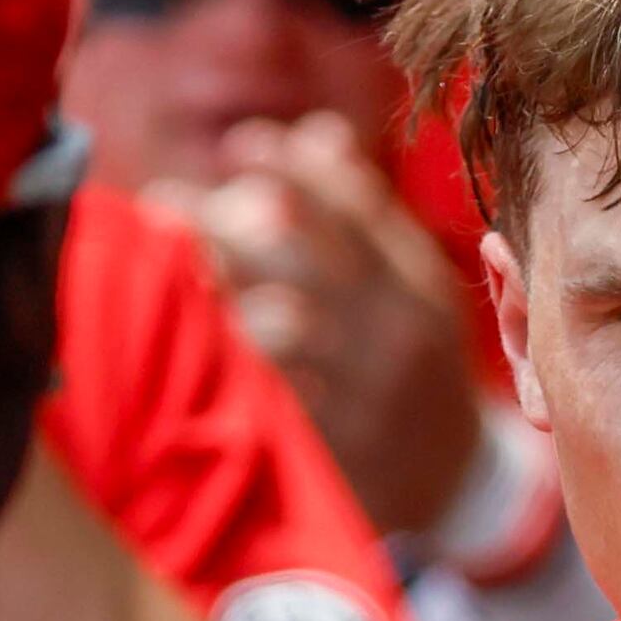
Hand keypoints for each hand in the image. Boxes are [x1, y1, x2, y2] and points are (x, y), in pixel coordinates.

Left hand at [154, 112, 482, 536]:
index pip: (363, 211)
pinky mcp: (341, 451)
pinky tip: (184, 350)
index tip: (242, 144)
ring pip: (290, 330)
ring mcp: (374, 394)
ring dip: (220, 296)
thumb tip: (316, 133)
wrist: (455, 487)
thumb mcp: (411, 289)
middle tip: (165, 201)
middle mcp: (403, 332)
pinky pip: (277, 402)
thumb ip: (363, 215)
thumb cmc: (412, 365)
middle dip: (237, 223)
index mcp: (420, 284)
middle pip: (318, 260)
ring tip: (165, 275)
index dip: (300, 172)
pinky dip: (230, 370)